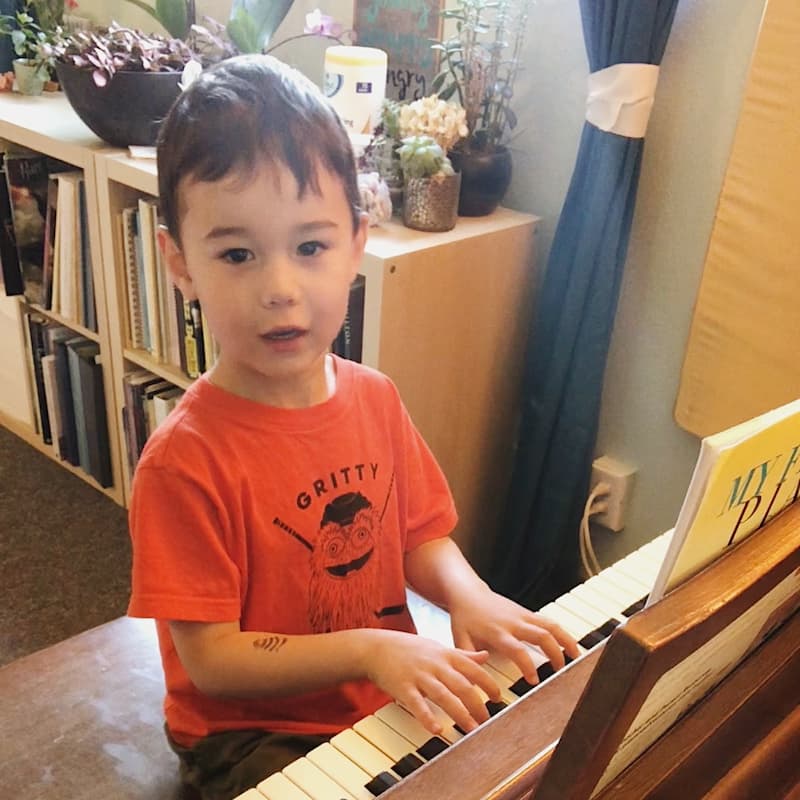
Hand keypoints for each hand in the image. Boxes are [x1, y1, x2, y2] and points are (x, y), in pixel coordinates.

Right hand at [365, 629, 501, 734]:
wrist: (376, 647)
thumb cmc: (409, 649)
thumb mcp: (438, 646)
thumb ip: (462, 654)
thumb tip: (485, 656)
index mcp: (445, 655)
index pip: (473, 668)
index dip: (488, 683)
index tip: (497, 698)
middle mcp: (435, 664)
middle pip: (462, 685)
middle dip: (477, 704)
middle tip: (487, 721)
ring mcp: (419, 676)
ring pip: (444, 695)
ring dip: (460, 713)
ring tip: (471, 729)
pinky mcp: (403, 688)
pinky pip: (417, 704)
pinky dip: (427, 717)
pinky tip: (437, 730)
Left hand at [449, 586, 579, 684]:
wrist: (468, 593)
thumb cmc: (464, 619)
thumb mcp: (460, 639)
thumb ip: (469, 658)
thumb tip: (480, 678)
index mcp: (497, 632)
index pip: (518, 650)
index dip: (528, 666)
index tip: (534, 682)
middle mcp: (513, 623)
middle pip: (542, 635)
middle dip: (555, 654)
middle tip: (561, 674)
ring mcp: (522, 615)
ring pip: (550, 625)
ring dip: (565, 641)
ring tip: (576, 658)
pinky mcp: (527, 612)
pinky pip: (549, 622)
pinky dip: (562, 633)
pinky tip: (570, 646)